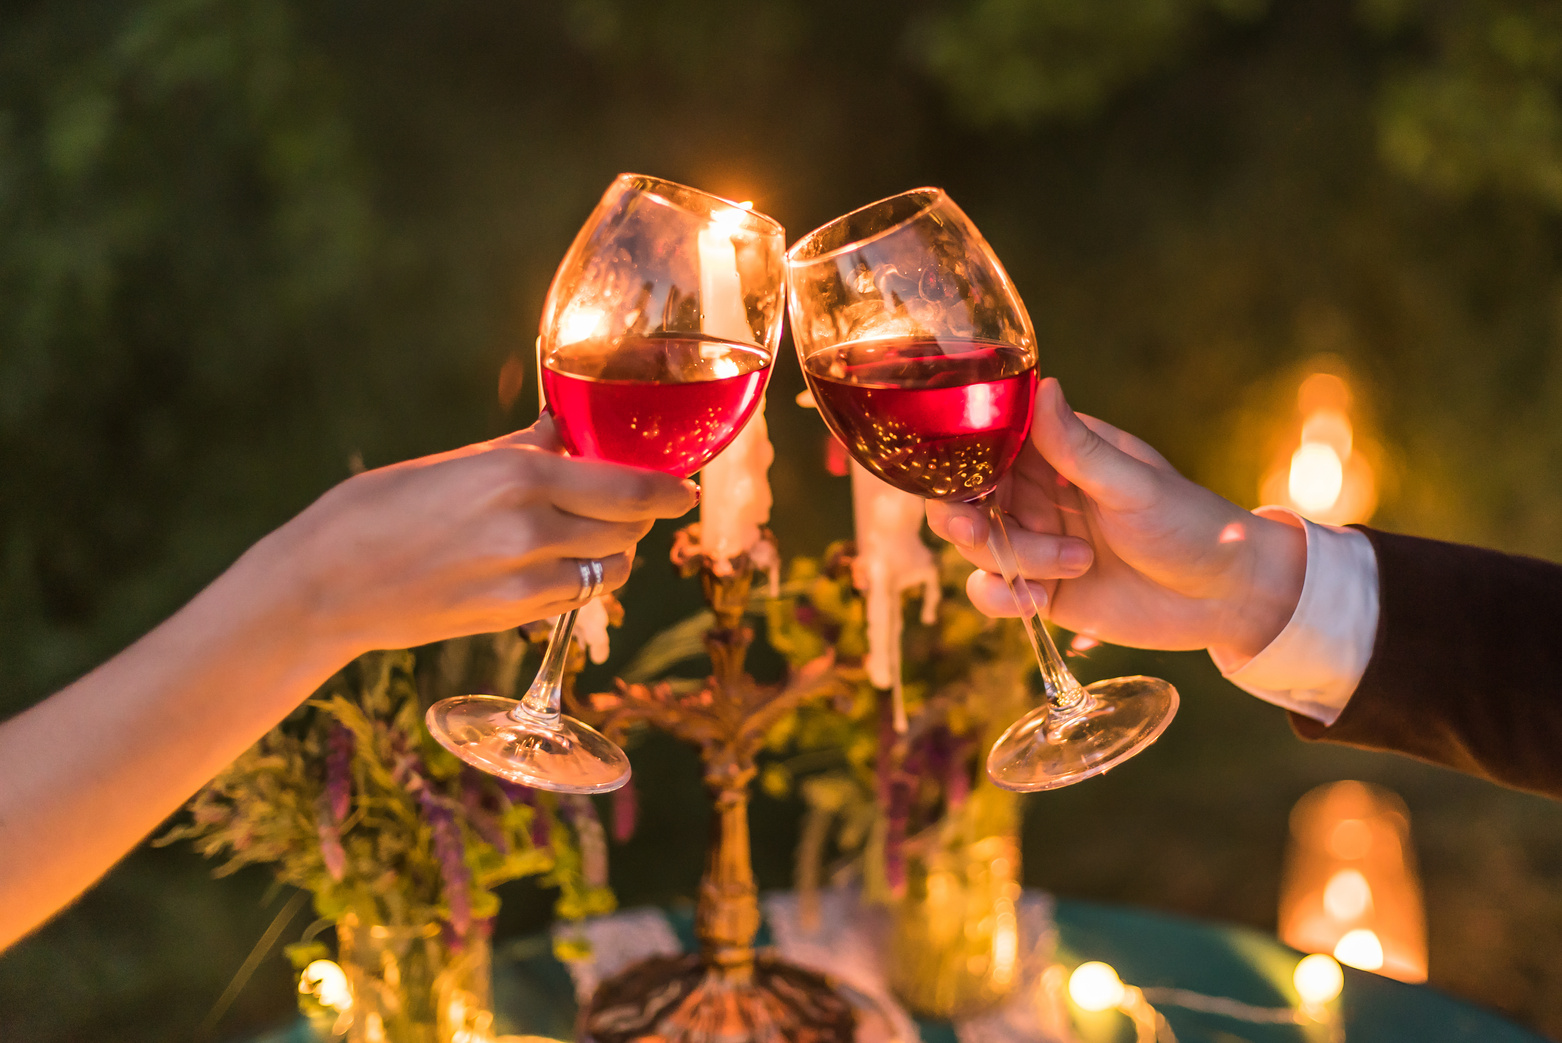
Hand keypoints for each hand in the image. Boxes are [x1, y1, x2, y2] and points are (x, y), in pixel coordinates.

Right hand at [258, 415, 698, 657]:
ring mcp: (524, 583)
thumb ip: (522, 451)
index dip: (669, 492)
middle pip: (627, 531)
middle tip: (634, 504)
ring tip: (591, 534)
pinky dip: (582, 581)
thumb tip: (564, 432)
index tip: (685, 490)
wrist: (324, 587)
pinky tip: (558, 564)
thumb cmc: (377, 510)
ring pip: (609, 572)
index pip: (630, 489)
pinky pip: (575, 599)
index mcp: (518, 477)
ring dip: (614, 553)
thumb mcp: (453, 462)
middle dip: (640, 517)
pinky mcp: (512, 620)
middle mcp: (531, 530)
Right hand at [926, 378, 1306, 660]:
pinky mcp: (1042, 589)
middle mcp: (1036, 494)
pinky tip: (1036, 600)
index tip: (960, 480)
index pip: (986, 445)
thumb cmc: (1190, 524)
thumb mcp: (1134, 485)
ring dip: (1012, 559)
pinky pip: (992, 592)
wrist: (1225, 597)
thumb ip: (1078, 448)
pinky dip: (1001, 598)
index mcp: (1055, 454)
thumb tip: (1044, 384)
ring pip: (977, 548)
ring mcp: (1036, 542)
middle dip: (961, 518)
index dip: (959, 462)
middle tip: (980, 530)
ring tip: (1077, 564)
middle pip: (965, 500)